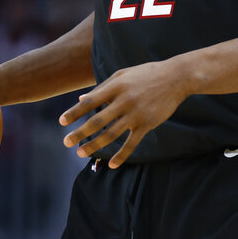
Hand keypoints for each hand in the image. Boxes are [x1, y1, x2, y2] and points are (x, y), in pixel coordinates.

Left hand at [58, 59, 191, 167]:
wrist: (176, 77)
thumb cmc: (146, 73)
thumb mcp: (122, 74)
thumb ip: (102, 87)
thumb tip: (80, 99)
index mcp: (116, 86)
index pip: (90, 101)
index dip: (74, 112)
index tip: (61, 122)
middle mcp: (124, 101)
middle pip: (97, 121)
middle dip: (80, 133)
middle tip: (66, 142)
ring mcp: (135, 114)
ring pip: (111, 134)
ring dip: (94, 146)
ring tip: (81, 153)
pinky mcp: (147, 124)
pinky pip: (131, 143)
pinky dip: (121, 155)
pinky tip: (111, 164)